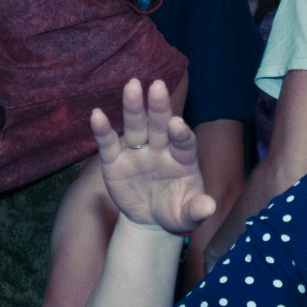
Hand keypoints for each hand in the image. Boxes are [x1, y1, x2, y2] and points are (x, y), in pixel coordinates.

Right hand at [90, 79, 216, 233]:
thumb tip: (209, 207)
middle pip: (160, 125)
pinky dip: (102, 130)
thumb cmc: (175, 212)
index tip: (177, 124)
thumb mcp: (188, 216)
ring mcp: (138, 152)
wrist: (150, 220)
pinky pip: (108, 143)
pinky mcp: (115, 160)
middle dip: (159, 107)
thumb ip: (198, 210)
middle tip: (158, 86)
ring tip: (132, 86)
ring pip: (136, 126)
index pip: (184, 141)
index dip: (181, 133)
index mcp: (183, 158)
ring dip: (134, 107)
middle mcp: (161, 148)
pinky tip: (97, 115)